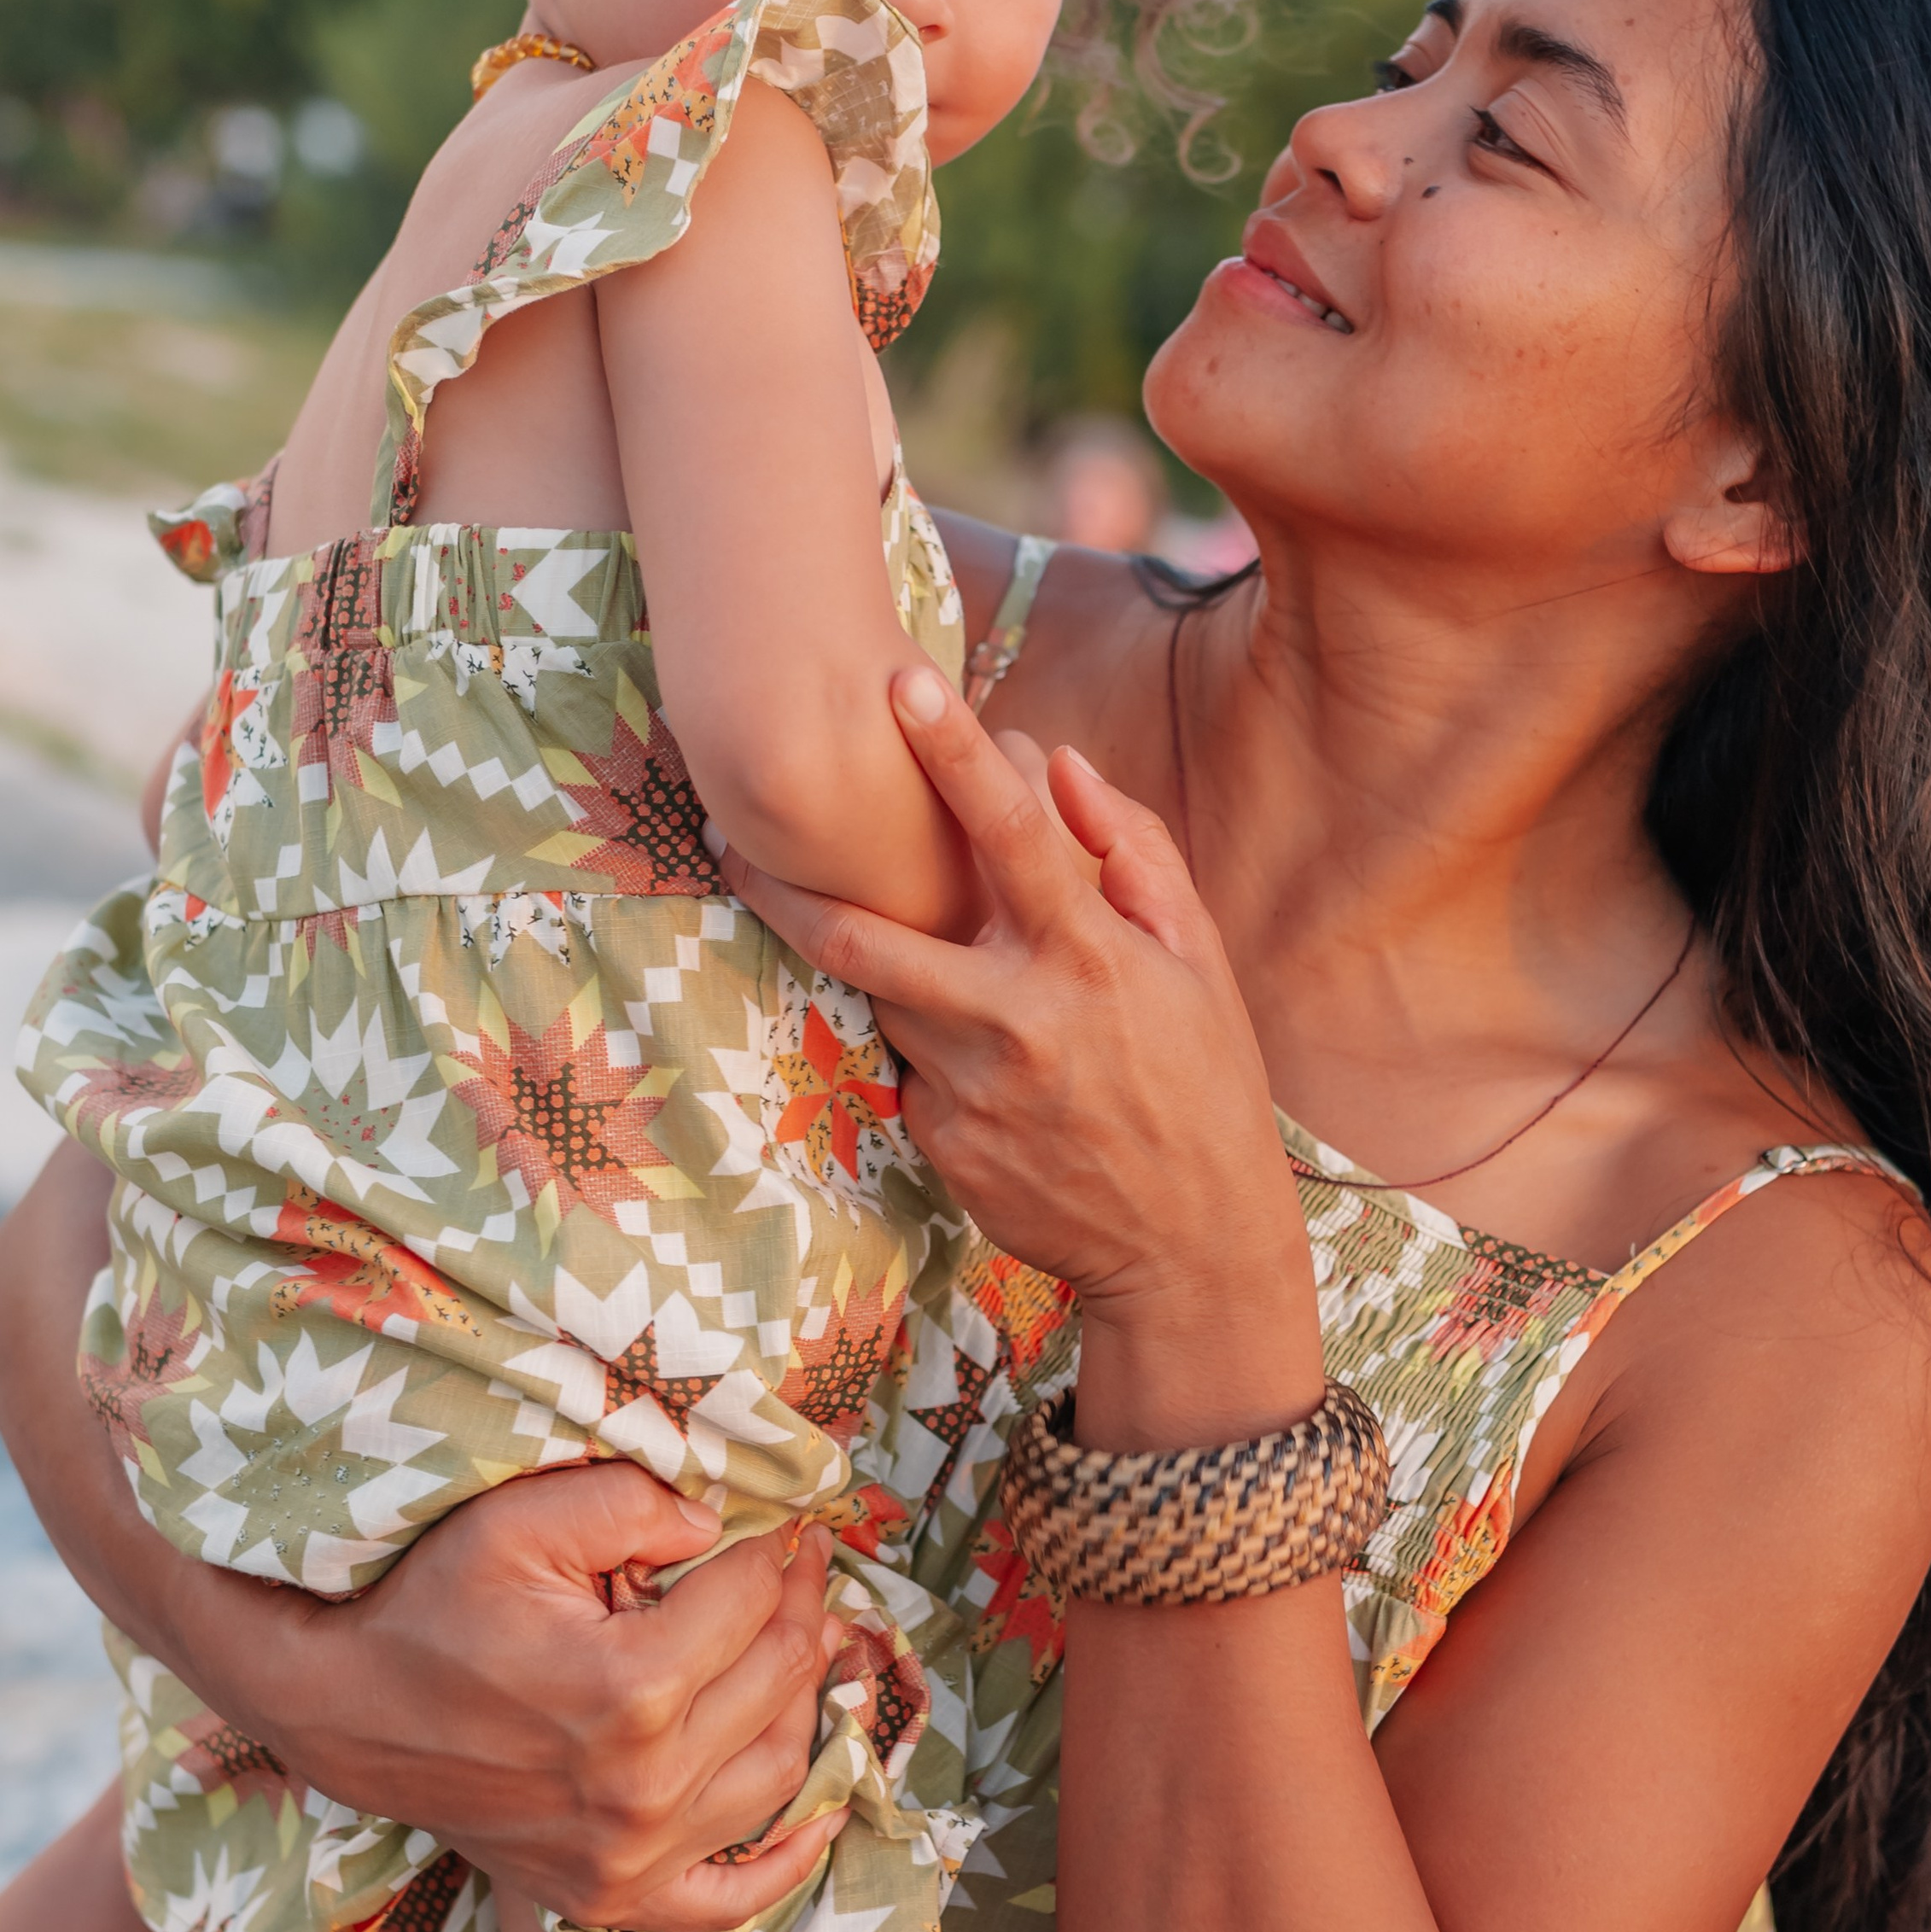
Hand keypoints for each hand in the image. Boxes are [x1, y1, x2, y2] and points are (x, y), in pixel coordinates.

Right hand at [275, 1471, 852, 1931]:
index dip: (777, 1551)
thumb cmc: (427, 1607)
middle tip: (803, 1567)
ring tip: (804, 1644)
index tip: (786, 1523)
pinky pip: (729, 1897)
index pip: (752, 1601)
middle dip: (802, 1609)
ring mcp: (630, 1855)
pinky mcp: (610, 1894)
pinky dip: (788, 1862)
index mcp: (630, 1689)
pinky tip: (824, 1813)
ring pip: (778, 1771)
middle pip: (778, 1679)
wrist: (345, 1710)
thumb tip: (718, 1524)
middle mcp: (644, 1786)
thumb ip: (630, 1502)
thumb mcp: (517, 1522)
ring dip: (807, 1701)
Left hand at [721, 670, 1324, 1449]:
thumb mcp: (1197, 963)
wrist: (1190, 1247)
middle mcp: (1016, 1016)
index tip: (900, 684)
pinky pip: (908, 1070)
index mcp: (1089, 957)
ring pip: (881, 995)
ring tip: (872, 945)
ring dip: (873, 963)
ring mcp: (969, 1087)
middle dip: (782, 881)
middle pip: (863, 931)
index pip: (1009, 831)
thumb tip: (1059, 763)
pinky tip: (986, 1080)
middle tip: (727, 834)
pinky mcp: (939, 1141)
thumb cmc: (1203, 1084)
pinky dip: (929, 1051)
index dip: (952, 749)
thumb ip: (1132, 852)